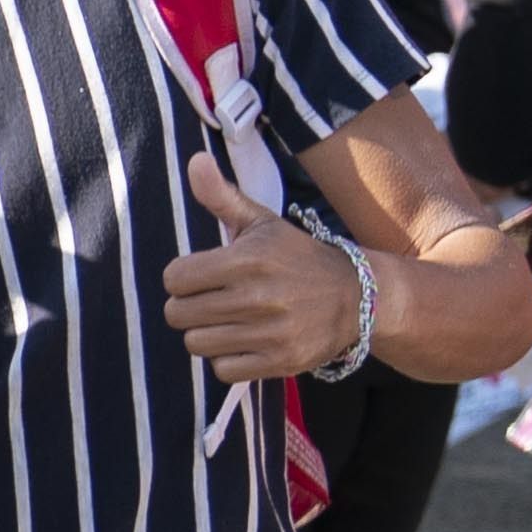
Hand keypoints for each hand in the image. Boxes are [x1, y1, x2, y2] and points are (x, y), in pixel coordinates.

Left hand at [160, 153, 363, 384]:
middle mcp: (257, 296)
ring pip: (196, 343)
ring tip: (230, 321)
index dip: (182, 278)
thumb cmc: (297, 257)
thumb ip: (221, 196)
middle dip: (189, 307)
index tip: (202, 277)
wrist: (357, 297)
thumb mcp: (263, 222)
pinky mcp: (279, 362)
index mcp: (247, 259)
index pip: (175, 278)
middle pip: (178, 314)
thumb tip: (194, 161)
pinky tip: (245, 341)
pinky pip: (222, 370)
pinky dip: (227, 359)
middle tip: (213, 301)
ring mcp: (269, 332)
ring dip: (207, 334)